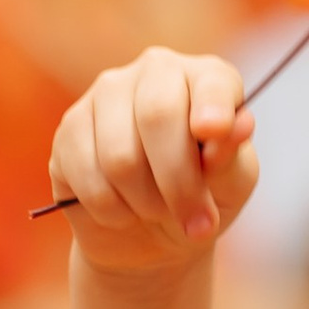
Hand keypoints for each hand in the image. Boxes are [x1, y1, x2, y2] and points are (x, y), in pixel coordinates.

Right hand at [47, 47, 257, 276]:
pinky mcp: (69, 129)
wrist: (153, 237)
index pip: (210, 82)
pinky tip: (123, 211)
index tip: (213, 131)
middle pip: (158, 116)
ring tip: (157, 213)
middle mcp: (153, 72)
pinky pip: (88, 179)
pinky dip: (112, 212)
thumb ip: (232, 158)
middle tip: (196, 225)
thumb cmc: (203, 201)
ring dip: (146, 204)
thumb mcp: (231, 187)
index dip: (212, 106)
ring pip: (120, 157)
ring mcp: (105, 94)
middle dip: (179, 183)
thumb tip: (239, 125)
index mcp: (204, 78)